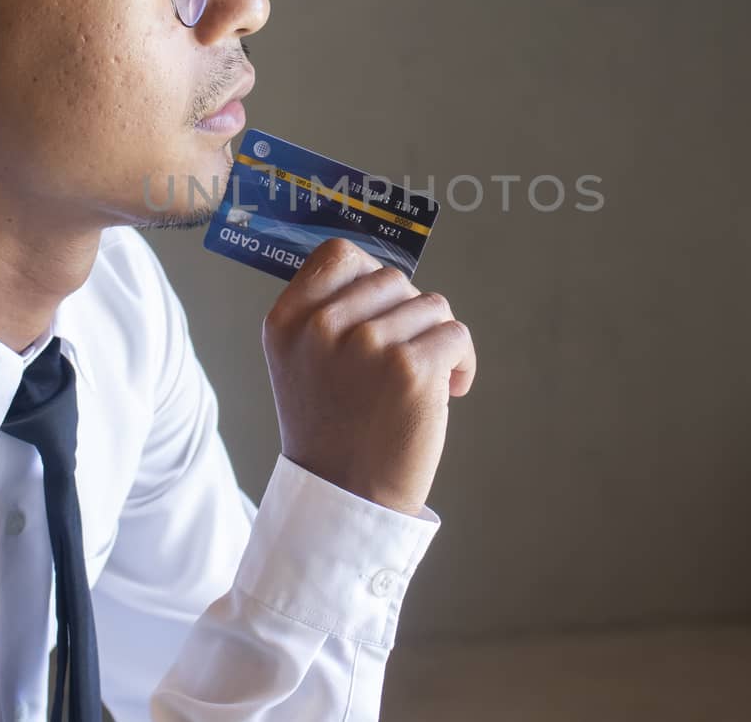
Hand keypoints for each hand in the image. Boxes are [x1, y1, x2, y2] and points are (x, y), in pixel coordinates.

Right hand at [261, 239, 476, 516]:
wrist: (346, 497)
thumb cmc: (332, 428)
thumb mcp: (302, 362)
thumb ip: (328, 313)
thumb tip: (384, 276)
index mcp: (288, 320)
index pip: (337, 253)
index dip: (370, 275)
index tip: (383, 311)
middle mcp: (322, 326)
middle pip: (393, 280)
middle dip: (409, 316)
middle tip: (407, 359)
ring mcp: (366, 343)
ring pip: (431, 306)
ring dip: (438, 341)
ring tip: (427, 381)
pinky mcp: (410, 367)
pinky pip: (456, 334)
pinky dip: (462, 362)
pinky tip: (450, 390)